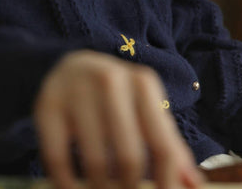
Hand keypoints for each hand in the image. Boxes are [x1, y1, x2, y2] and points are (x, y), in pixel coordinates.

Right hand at [34, 50, 203, 188]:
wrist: (76, 65)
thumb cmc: (118, 94)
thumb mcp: (146, 108)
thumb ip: (169, 144)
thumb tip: (193, 185)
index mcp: (143, 82)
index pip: (163, 144)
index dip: (166, 183)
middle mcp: (111, 81)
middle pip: (129, 158)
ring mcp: (77, 91)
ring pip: (96, 163)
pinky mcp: (48, 105)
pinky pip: (58, 159)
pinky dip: (67, 184)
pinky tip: (74, 187)